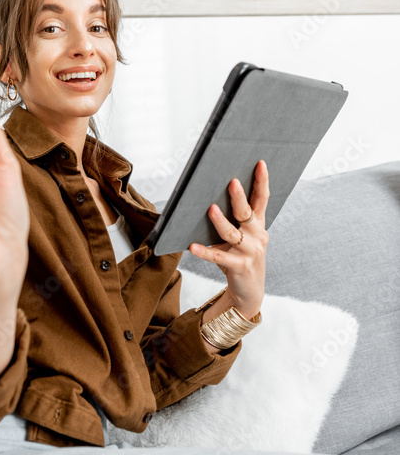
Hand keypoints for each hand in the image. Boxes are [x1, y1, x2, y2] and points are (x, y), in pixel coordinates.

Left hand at [188, 160, 269, 317]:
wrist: (249, 292)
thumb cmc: (240, 258)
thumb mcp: (242, 237)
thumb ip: (233, 220)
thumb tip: (209, 197)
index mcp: (258, 225)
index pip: (262, 199)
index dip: (262, 181)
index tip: (260, 163)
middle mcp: (258, 236)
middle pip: (247, 213)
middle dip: (239, 197)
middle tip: (232, 182)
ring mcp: (250, 252)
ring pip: (232, 233)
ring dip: (220, 221)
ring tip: (210, 209)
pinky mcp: (239, 267)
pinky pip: (219, 256)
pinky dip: (205, 251)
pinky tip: (192, 246)